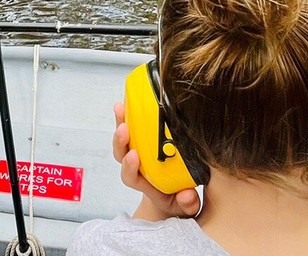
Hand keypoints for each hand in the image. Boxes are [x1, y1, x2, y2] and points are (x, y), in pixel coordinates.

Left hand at [112, 102, 201, 220]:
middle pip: (121, 153)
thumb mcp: (185, 206)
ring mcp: (138, 150)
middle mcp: (137, 165)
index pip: (129, 176)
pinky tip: (130, 100)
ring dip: (122, 122)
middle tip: (124, 129)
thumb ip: (186, 204)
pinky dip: (130, 113)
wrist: (171, 193)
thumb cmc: (175, 197)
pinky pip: (133, 125)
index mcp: (143, 182)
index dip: (129, 166)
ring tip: (121, 107)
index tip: (134, 156)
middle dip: (120, 140)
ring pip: (124, 137)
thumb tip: (187, 195)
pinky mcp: (142, 138)